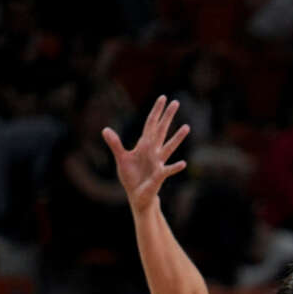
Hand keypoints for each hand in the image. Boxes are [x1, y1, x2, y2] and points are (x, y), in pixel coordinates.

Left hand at [102, 95, 190, 213]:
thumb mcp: (122, 158)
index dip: (156, 111)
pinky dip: (174, 167)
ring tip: (187, 127)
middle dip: (168, 117)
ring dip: (177, 138)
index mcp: (144, 145)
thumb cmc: (131, 176)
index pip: (151, 124)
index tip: (163, 98)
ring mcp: (158, 162)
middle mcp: (153, 151)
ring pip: (169, 147)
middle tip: (176, 102)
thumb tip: (105, 129)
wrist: (137, 195)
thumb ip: (115, 144)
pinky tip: (183, 163)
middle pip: (161, 130)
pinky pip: (167, 170)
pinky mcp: (158, 176)